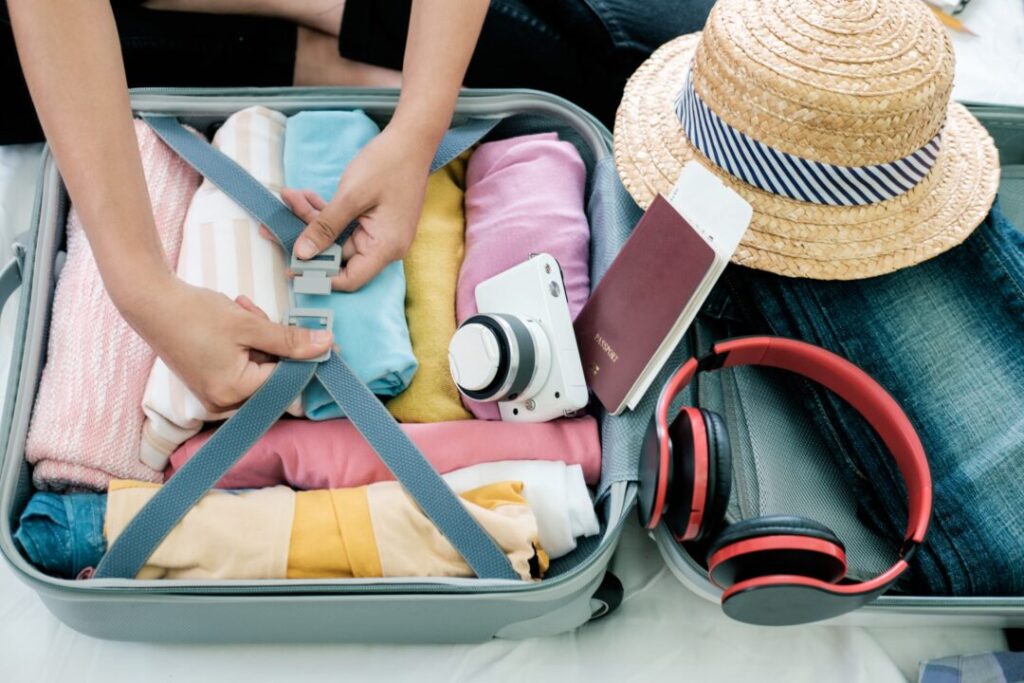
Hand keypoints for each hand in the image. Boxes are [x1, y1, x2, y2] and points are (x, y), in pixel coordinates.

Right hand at [125, 277, 332, 412]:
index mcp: (234, 392)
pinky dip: (245, 343)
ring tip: (241, 309)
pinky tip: (236, 317)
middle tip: (258, 312)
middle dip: (273, 342)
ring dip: (259, 338)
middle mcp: (223, 402)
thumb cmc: (195, 313)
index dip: (303, 355)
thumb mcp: (250, 324)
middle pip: (271, 375)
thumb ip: (290, 339)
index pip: (285, 379)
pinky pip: (241, 365)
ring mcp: (214, 393)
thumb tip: (326, 345)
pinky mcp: (209, 381)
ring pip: (258, 367)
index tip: (318, 336)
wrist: (150, 302)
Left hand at [287, 121, 434, 290]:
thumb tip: (302, 254)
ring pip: (338, 238)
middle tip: (279, 221)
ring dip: (314, 220)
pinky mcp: (375, 221)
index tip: (291, 265)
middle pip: (339, 256)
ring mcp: (381, 234)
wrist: (411, 140)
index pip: (350, 279)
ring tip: (291, 197)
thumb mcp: (351, 196)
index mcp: (385, 247)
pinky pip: (346, 225)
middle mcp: (386, 247)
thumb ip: (325, 227)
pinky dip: (327, 213)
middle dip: (309, 238)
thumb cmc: (387, 165)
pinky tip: (306, 196)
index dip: (319, 275)